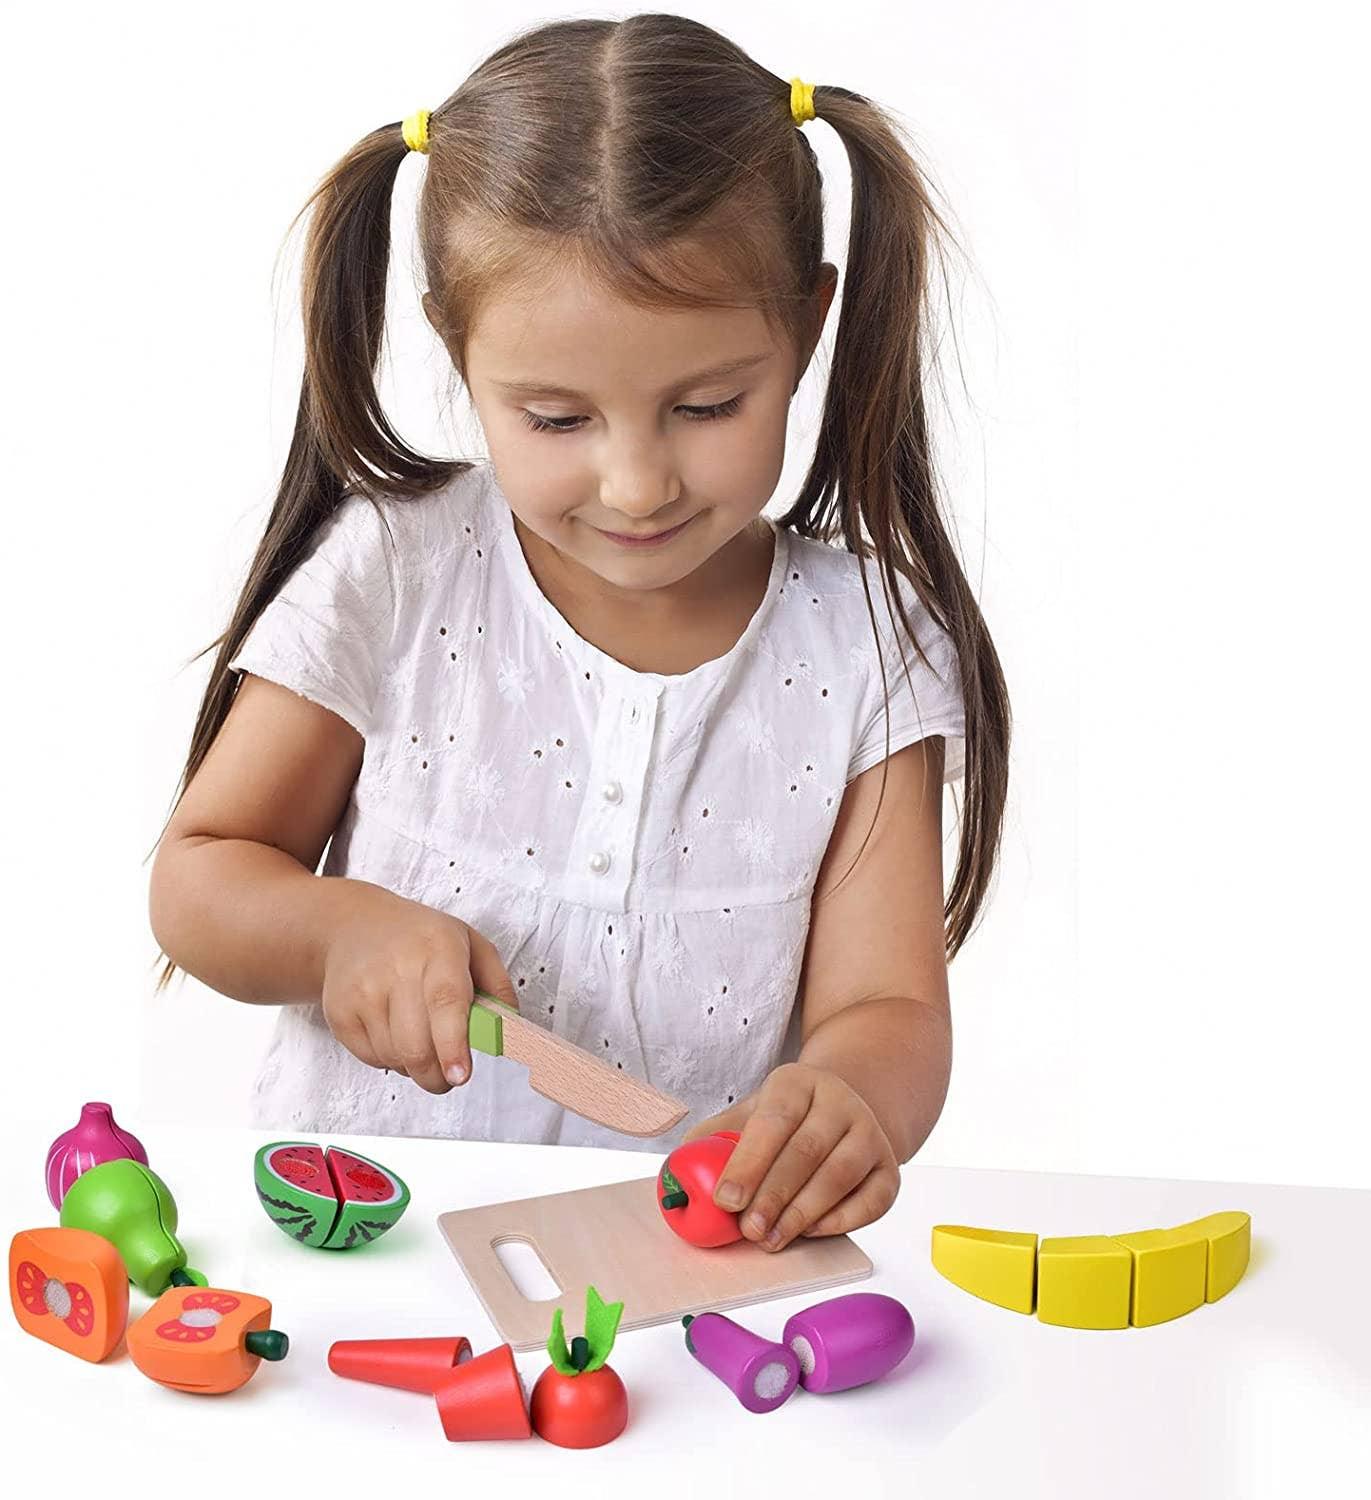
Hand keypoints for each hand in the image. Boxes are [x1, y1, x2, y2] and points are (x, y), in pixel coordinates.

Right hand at [320, 883, 518, 1094]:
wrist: (354, 926)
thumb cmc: (420, 939)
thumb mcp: (471, 944)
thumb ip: (498, 985)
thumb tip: (511, 1028)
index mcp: (438, 948)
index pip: (445, 1001)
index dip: (453, 1044)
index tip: (460, 1074)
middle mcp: (397, 967)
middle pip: (417, 1045)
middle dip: (439, 1075)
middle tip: (451, 1074)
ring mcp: (363, 991)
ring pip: (395, 1057)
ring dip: (416, 1066)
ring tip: (422, 1038)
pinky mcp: (340, 1012)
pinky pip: (372, 1059)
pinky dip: (391, 1059)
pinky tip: (395, 1032)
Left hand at [679, 1063, 900, 1251]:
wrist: (844, 1109)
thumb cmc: (785, 1120)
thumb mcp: (750, 1113)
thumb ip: (715, 1138)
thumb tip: (675, 1171)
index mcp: (798, 1082)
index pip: (774, 1120)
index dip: (749, 1162)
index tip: (725, 1199)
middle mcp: (840, 1102)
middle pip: (806, 1151)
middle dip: (773, 1196)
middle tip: (747, 1229)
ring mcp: (870, 1133)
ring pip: (839, 1176)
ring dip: (802, 1213)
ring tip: (770, 1239)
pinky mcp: (890, 1168)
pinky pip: (872, 1200)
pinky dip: (840, 1221)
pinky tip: (809, 1231)